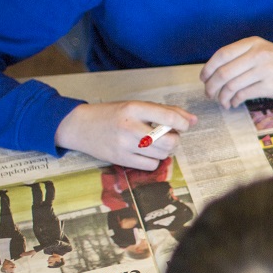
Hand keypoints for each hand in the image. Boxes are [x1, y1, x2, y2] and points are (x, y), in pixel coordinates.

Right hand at [54, 101, 195, 168]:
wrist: (79, 126)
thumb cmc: (112, 114)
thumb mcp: (136, 106)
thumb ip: (165, 111)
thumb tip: (193, 120)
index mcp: (133, 108)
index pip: (168, 117)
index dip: (183, 123)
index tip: (184, 125)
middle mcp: (129, 127)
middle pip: (170, 141)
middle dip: (176, 140)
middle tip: (170, 136)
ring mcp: (124, 145)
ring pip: (163, 154)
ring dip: (166, 150)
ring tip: (156, 143)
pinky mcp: (121, 160)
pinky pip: (151, 165)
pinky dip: (154, 160)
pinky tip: (146, 152)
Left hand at [200, 37, 272, 108]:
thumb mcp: (263, 51)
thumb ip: (242, 56)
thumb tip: (216, 72)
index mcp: (252, 43)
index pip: (221, 55)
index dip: (208, 68)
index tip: (203, 78)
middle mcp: (257, 54)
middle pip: (223, 72)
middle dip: (212, 86)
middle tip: (209, 94)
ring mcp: (264, 70)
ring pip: (231, 85)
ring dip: (222, 96)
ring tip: (222, 101)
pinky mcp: (270, 86)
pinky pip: (243, 95)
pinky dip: (234, 101)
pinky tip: (233, 103)